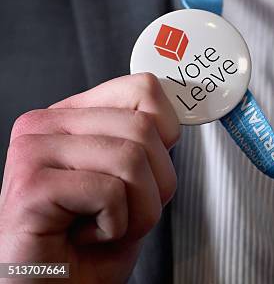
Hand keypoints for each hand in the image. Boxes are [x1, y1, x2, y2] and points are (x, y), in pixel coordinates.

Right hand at [0, 73, 179, 283]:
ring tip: (107, 226)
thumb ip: (147, 141)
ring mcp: (32, 153)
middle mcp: (44, 126)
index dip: (166, 135)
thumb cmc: (92, 246)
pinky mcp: (30, 187)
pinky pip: (110, 192)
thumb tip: (182, 113)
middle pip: (144, 128)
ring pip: (132, 159)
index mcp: (71, 116)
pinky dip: (116, 226)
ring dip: (139, 211)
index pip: (144, 89)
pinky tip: (86, 236)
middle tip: (126, 212)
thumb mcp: (132, 181)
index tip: (151, 170)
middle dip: (156, 185)